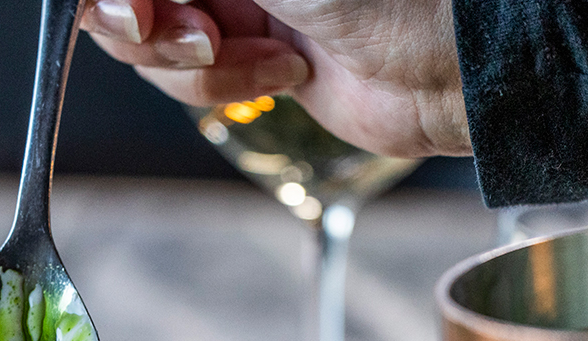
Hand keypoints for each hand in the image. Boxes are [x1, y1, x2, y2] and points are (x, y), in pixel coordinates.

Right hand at [80, 0, 469, 158]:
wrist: (452, 61)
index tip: (135, 9)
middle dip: (149, 22)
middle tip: (190, 30)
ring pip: (150, 42)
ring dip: (191, 62)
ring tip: (249, 52)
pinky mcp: (251, 55)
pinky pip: (193, 81)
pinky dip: (227, 85)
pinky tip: (288, 71)